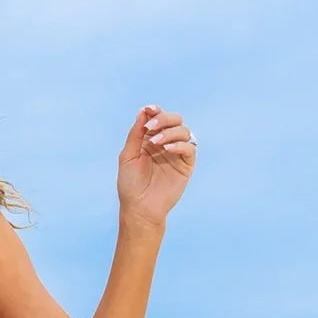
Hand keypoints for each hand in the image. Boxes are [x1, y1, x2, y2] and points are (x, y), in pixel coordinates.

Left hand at [117, 105, 195, 227]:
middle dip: (164, 118)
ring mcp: (177, 153)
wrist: (139, 207)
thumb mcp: (128, 156)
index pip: (158, 118)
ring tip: (156, 143)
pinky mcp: (186, 165)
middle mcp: (165, 143)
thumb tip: (143, 111)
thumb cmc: (131, 184)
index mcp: (151, 139)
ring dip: (170, 132)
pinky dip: (179, 144)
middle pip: (175, 120)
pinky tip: (167, 149)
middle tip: (151, 127)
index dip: (156, 111)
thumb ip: (135, 134)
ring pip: (184, 131)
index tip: (149, 110)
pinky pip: (189, 148)